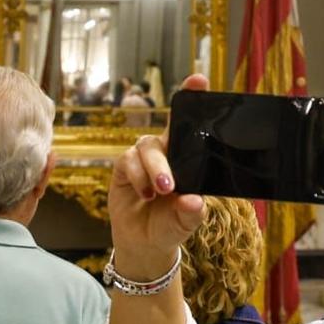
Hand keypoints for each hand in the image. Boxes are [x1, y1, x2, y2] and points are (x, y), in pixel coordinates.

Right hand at [108, 73, 207, 273]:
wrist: (145, 244)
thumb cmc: (171, 226)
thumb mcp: (186, 223)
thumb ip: (191, 213)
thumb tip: (193, 201)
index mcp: (188, 158)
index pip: (190, 124)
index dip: (193, 99)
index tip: (199, 79)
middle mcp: (167, 152)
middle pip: (168, 131)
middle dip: (171, 137)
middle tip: (172, 180)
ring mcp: (144, 158)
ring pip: (147, 147)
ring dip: (154, 168)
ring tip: (161, 191)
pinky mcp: (124, 167)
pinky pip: (128, 161)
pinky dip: (137, 176)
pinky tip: (145, 194)